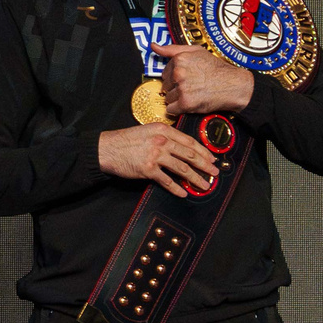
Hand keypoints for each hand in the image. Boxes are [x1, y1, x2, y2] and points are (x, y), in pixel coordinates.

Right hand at [99, 124, 218, 195]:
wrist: (107, 148)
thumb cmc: (126, 140)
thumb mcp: (147, 131)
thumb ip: (164, 136)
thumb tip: (179, 147)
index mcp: (164, 130)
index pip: (189, 141)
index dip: (203, 151)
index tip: (212, 158)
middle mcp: (162, 141)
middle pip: (189, 155)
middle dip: (205, 165)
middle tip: (215, 172)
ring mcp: (155, 155)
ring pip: (182, 168)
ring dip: (195, 178)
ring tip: (204, 185)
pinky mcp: (148, 169)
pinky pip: (166, 181)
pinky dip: (176, 188)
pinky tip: (184, 193)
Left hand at [158, 42, 254, 116]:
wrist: (233, 84)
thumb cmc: (216, 68)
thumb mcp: (196, 51)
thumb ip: (172, 49)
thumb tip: (153, 46)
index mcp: (179, 59)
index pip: (164, 73)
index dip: (175, 77)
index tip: (187, 78)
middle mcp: (179, 73)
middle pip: (165, 86)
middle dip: (176, 88)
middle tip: (192, 86)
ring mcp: (182, 88)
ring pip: (168, 98)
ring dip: (177, 99)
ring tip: (193, 94)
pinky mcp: (185, 103)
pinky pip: (171, 110)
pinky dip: (178, 110)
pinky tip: (190, 103)